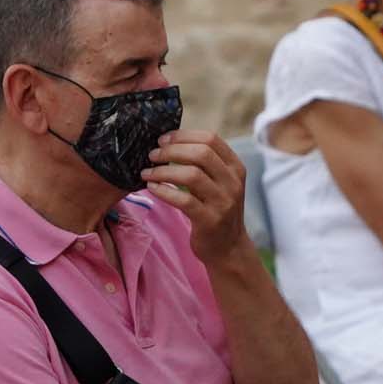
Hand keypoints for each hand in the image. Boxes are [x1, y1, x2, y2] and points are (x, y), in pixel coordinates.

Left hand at [140, 130, 248, 263]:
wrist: (229, 248)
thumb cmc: (216, 210)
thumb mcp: (219, 183)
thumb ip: (204, 164)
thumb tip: (170, 142)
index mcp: (235, 167)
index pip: (211, 139)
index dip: (184, 135)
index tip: (163, 139)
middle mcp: (232, 182)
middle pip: (201, 153)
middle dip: (172, 151)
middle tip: (152, 155)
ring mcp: (223, 202)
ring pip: (191, 175)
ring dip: (164, 171)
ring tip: (147, 172)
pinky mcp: (210, 220)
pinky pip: (183, 200)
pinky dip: (164, 191)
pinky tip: (152, 188)